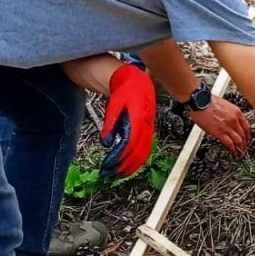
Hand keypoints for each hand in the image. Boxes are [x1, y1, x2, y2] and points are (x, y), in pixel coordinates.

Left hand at [100, 64, 155, 179]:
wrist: (137, 81)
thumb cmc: (125, 91)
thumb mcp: (114, 105)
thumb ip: (109, 124)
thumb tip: (105, 143)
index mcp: (139, 118)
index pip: (131, 143)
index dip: (121, 156)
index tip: (110, 164)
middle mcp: (146, 125)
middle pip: (139, 151)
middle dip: (125, 165)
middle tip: (112, 174)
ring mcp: (149, 128)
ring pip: (144, 152)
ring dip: (132, 165)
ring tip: (119, 174)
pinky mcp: (147, 130)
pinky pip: (145, 148)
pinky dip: (138, 158)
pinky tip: (129, 164)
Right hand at [191, 94, 250, 155]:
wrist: (200, 101)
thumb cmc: (209, 101)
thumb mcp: (225, 105)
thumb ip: (230, 114)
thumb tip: (230, 120)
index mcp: (237, 112)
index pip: (246, 127)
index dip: (248, 135)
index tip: (247, 138)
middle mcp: (234, 120)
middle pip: (243, 135)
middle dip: (245, 142)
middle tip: (244, 147)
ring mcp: (227, 127)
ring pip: (238, 140)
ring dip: (240, 147)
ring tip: (240, 152)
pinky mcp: (219, 133)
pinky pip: (229, 143)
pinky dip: (233, 149)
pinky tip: (233, 152)